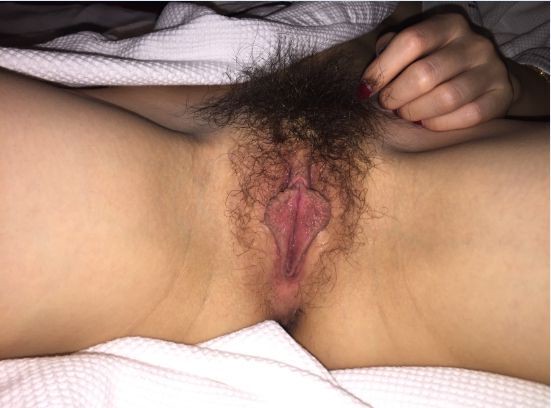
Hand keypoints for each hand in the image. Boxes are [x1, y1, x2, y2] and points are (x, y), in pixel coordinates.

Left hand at [362, 13, 515, 130]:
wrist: (485, 78)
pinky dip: (438, 124)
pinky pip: (466, 117)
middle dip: (396, 95)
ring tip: (405, 113)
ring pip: (445, 98)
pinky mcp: (500, 97)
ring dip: (415, 112)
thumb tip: (369, 78)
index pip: (411, 41)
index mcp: (449, 25)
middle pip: (424, 73)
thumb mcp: (416, 49)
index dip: (382, 68)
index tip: (366, 89)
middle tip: (387, 104)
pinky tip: (426, 122)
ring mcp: (491, 70)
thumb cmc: (436, 63)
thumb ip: (392, 52)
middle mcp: (474, 44)